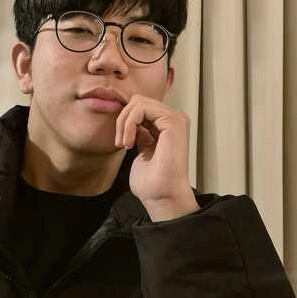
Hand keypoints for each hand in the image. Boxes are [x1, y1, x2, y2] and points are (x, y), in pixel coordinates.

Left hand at [115, 95, 198, 221]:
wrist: (161, 197)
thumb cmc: (152, 182)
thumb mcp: (141, 149)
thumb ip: (140, 133)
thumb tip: (131, 119)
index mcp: (167, 126)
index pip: (140, 107)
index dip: (125, 121)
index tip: (121, 142)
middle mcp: (173, 120)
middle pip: (138, 100)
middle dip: (122, 119)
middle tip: (120, 142)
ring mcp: (175, 119)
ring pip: (138, 101)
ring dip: (124, 122)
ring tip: (125, 143)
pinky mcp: (173, 122)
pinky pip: (141, 107)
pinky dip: (129, 123)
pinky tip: (130, 143)